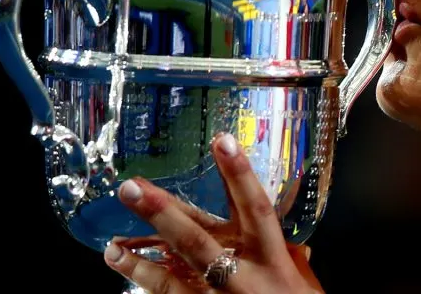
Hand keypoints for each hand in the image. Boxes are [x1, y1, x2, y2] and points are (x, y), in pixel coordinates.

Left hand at [103, 133, 324, 293]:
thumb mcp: (308, 288)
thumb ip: (298, 263)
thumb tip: (300, 246)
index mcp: (273, 261)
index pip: (256, 209)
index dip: (239, 175)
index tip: (222, 141)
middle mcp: (241, 279)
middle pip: (197, 240)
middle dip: (163, 212)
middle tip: (132, 187)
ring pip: (171, 279)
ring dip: (139, 260)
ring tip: (112, 244)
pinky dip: (143, 285)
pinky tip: (123, 266)